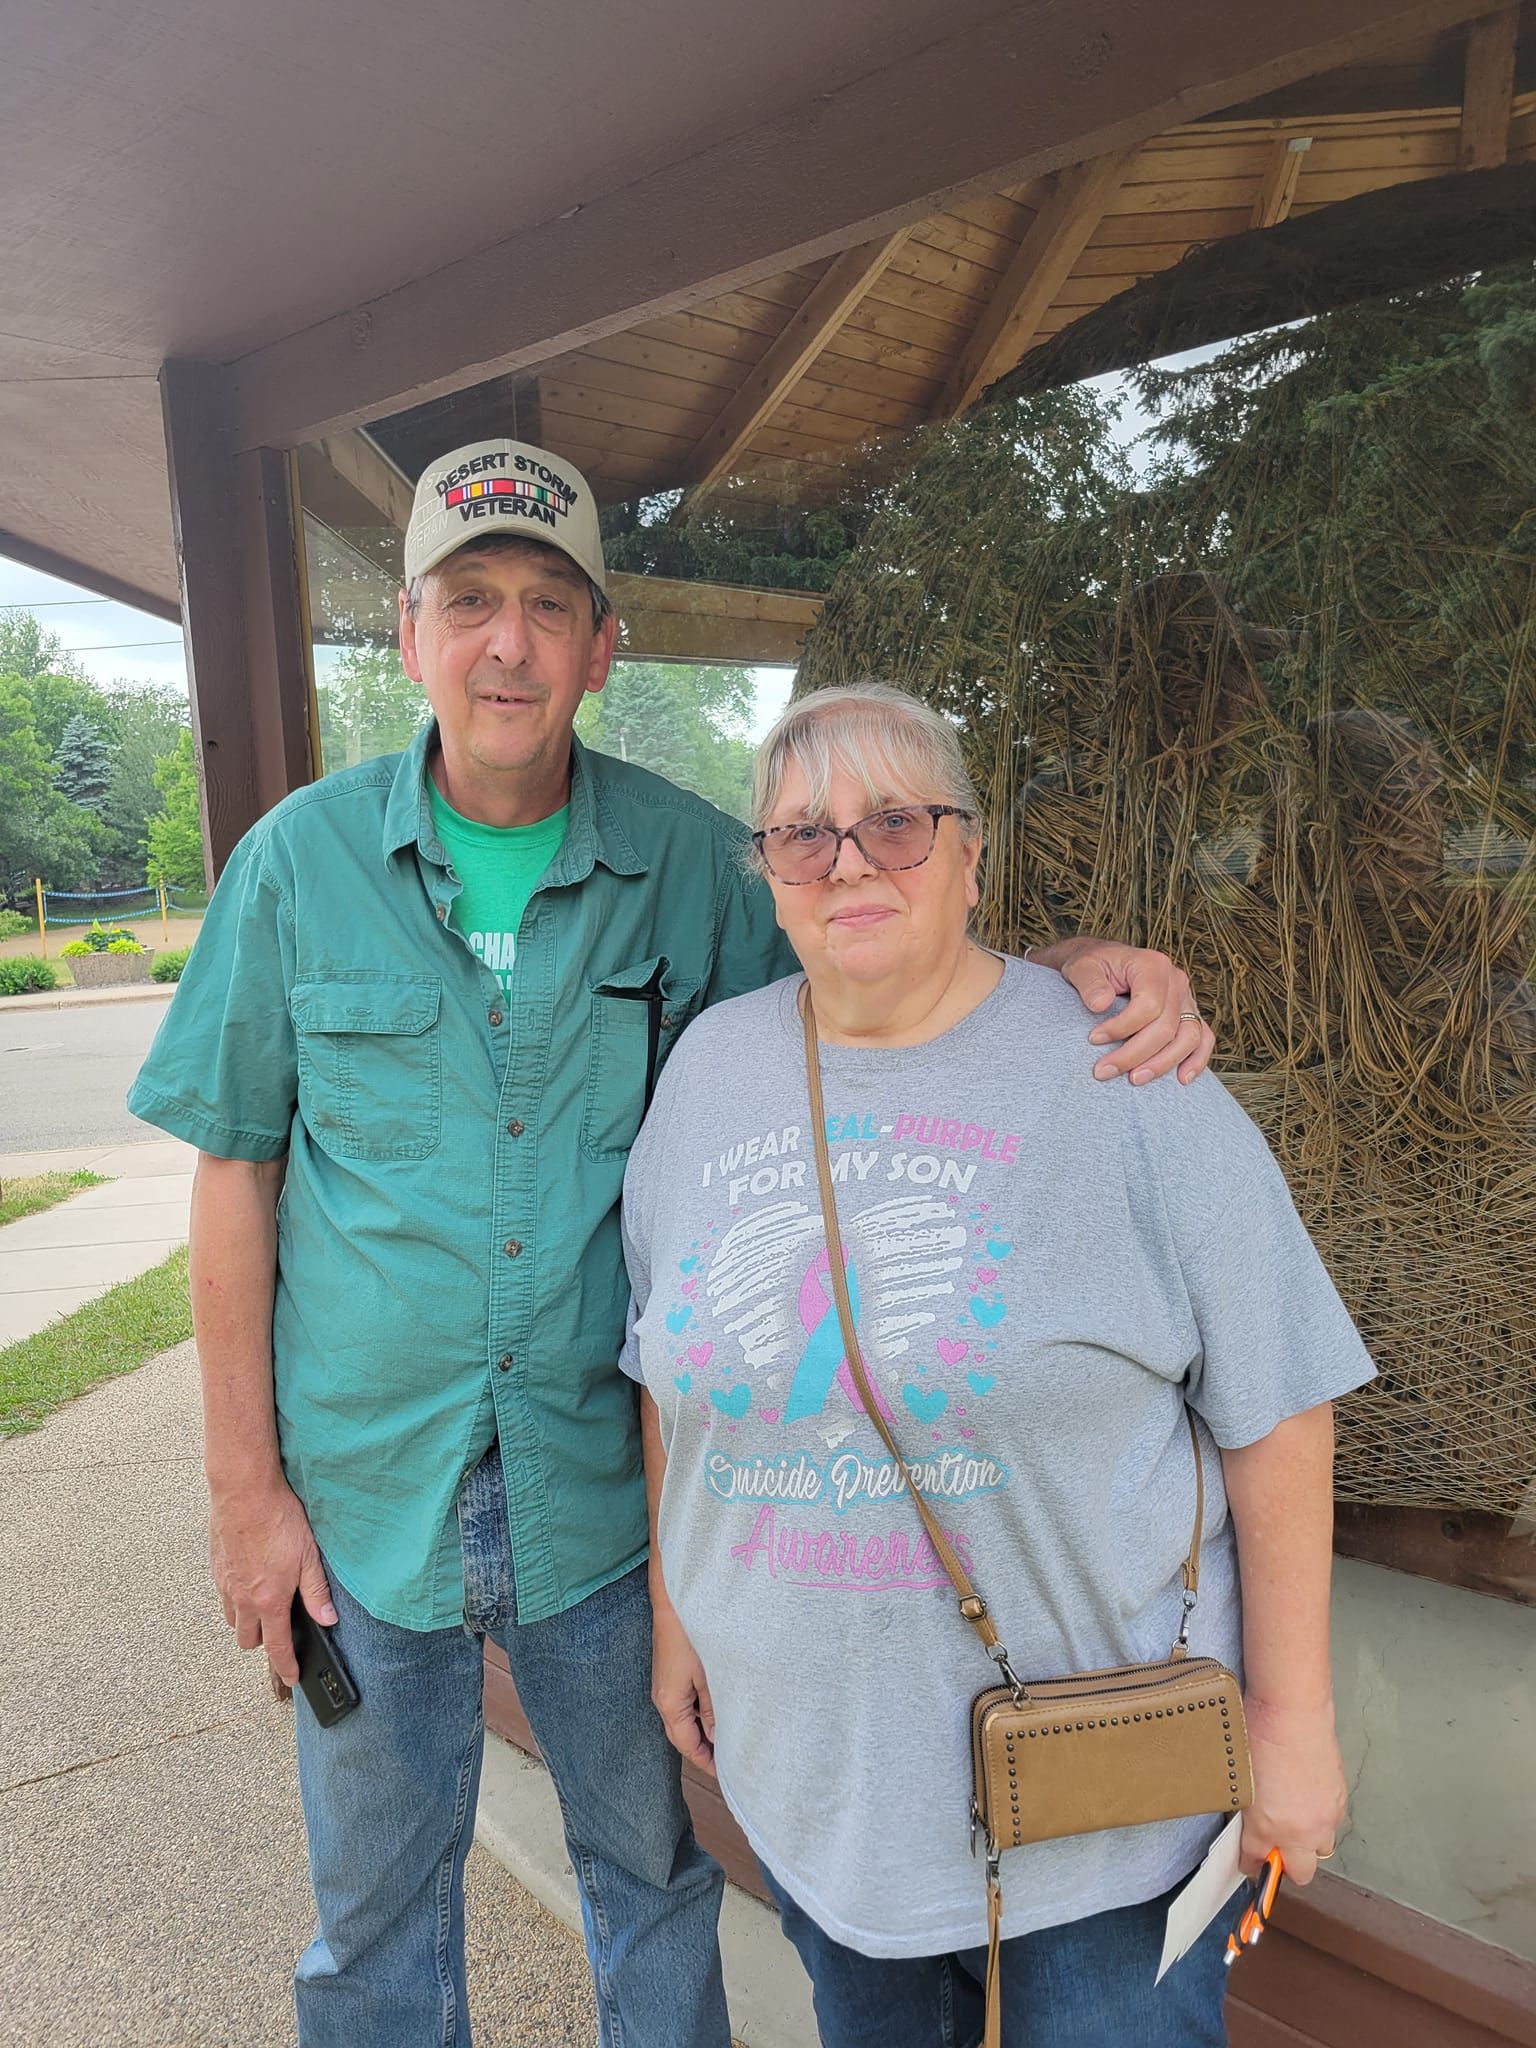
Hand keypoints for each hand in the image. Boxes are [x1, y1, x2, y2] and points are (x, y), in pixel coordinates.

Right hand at [208, 1476, 334, 1687]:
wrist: (244, 1492)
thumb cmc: (278, 1519)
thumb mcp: (308, 1556)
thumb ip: (316, 1592)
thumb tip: (327, 1618)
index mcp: (269, 1600)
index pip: (277, 1646)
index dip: (285, 1667)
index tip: (291, 1677)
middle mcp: (243, 1599)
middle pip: (248, 1640)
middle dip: (264, 1644)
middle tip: (280, 1631)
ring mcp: (226, 1585)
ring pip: (233, 1620)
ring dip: (248, 1622)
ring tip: (266, 1606)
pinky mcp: (216, 1569)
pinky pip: (224, 1598)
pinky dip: (236, 1600)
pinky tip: (250, 1582)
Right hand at [651, 1600, 715, 1775]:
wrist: (674, 1602)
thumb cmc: (691, 1637)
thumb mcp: (709, 1677)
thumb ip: (714, 1710)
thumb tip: (719, 1738)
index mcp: (670, 1705)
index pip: (688, 1745)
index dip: (707, 1762)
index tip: (727, 1775)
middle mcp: (663, 1699)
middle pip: (683, 1736)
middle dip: (705, 1750)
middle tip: (731, 1762)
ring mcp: (665, 1686)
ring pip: (685, 1719)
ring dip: (704, 1731)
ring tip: (729, 1739)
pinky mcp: (671, 1674)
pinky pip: (685, 1703)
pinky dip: (701, 1713)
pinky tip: (718, 1710)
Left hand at [1036, 936, 1214, 1083]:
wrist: (1102, 965)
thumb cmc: (1093, 966)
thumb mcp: (1081, 966)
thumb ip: (1089, 982)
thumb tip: (1101, 1003)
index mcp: (1153, 965)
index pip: (1148, 1005)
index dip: (1121, 1027)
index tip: (1093, 1039)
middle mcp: (1176, 981)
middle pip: (1166, 1026)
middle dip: (1134, 1054)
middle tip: (1103, 1071)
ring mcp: (1186, 1000)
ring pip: (1188, 1037)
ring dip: (1162, 1064)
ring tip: (1135, 1079)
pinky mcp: (1189, 1015)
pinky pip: (1203, 1039)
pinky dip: (1196, 1060)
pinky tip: (1181, 1079)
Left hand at [1240, 1695, 1347, 1887]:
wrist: (1291, 1710)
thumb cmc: (1260, 1734)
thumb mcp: (1241, 1781)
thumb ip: (1248, 1814)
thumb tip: (1250, 1827)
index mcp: (1269, 1826)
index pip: (1257, 1862)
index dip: (1251, 1864)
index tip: (1248, 1863)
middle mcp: (1301, 1829)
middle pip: (1301, 1872)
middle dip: (1288, 1864)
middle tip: (1275, 1846)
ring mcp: (1325, 1815)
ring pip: (1321, 1848)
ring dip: (1308, 1841)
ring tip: (1294, 1817)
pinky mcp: (1340, 1799)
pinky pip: (1333, 1822)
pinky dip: (1322, 1817)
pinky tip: (1308, 1796)